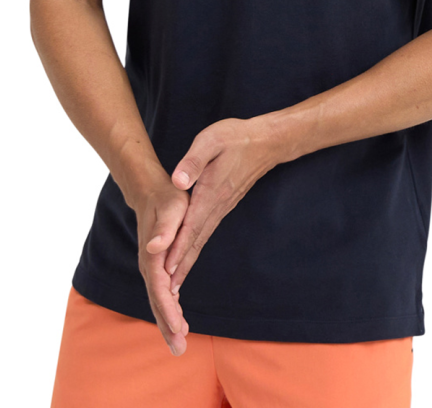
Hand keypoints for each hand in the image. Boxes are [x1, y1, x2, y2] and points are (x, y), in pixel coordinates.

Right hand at [134, 177, 192, 355]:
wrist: (152, 191)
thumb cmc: (166, 198)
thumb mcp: (171, 209)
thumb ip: (164, 229)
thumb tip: (154, 248)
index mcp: (153, 255)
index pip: (160, 289)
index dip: (168, 310)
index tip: (178, 329)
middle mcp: (149, 265)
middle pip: (157, 302)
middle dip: (167, 326)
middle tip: (179, 349)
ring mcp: (151, 267)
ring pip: (158, 301)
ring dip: (167, 323)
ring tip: (179, 344)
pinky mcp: (157, 266)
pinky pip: (162, 293)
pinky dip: (168, 310)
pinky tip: (177, 322)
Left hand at [164, 116, 279, 294]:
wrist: (265, 141)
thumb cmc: (236, 137)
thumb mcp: (211, 140)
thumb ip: (193, 161)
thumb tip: (177, 181)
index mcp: (211, 192)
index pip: (191, 226)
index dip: (177, 248)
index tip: (165, 271)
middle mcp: (217, 206)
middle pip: (195, 241)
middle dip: (180, 267)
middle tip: (167, 293)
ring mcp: (221, 207)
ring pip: (200, 239)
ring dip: (186, 262)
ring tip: (174, 286)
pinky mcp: (223, 205)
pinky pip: (205, 232)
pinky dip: (194, 248)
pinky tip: (187, 256)